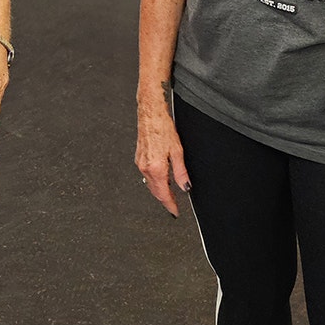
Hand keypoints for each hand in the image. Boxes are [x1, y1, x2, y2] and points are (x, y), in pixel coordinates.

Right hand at [135, 97, 190, 217]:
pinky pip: (146, 175)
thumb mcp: (178, 151)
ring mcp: (140, 163)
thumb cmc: (163, 127)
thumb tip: (185, 187)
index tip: (175, 212)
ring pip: (150, 184)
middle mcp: (145, 167)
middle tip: (174, 205)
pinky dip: (154, 181)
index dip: (170, 205)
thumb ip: (181, 172)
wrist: (150, 113)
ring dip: (160, 190)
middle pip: (155, 191)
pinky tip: (162, 178)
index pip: (163, 194)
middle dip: (165, 199)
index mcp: (156, 168)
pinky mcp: (139, 158)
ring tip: (170, 194)